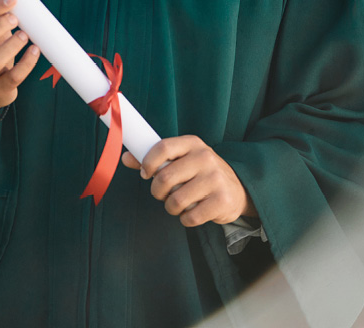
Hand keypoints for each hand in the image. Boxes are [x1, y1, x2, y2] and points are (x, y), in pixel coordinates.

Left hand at [121, 135, 256, 226]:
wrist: (237, 190)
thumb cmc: (201, 173)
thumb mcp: (182, 159)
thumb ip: (155, 158)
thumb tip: (126, 157)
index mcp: (193, 143)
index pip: (163, 147)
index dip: (148, 162)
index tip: (145, 173)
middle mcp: (205, 157)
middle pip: (165, 177)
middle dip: (157, 191)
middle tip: (162, 194)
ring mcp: (215, 179)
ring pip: (176, 201)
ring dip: (171, 207)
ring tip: (179, 203)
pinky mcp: (221, 201)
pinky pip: (190, 217)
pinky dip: (185, 219)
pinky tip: (192, 212)